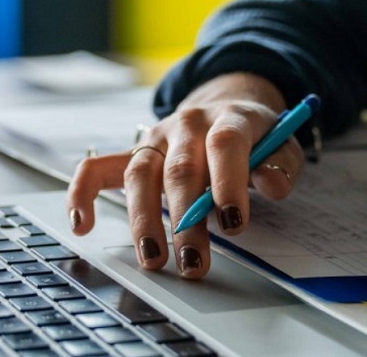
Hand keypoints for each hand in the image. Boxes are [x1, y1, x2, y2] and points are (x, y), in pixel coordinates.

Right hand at [66, 72, 305, 278]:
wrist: (229, 105)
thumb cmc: (257, 137)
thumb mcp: (284, 144)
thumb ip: (282, 163)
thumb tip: (271, 184)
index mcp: (228, 117)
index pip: (225, 144)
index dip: (227, 182)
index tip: (233, 224)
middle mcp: (187, 124)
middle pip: (179, 169)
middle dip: (185, 220)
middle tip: (194, 262)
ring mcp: (156, 138)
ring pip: (139, 174)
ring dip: (143, 220)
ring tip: (153, 259)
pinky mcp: (134, 153)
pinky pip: (98, 167)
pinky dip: (83, 193)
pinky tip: (82, 224)